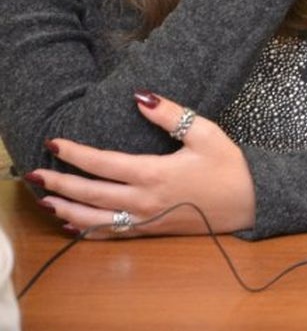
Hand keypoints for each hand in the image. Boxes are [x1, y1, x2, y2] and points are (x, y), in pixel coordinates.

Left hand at [31, 94, 255, 237]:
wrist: (250, 203)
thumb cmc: (229, 167)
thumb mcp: (206, 133)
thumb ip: (171, 115)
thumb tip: (140, 97)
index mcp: (154, 174)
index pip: (102, 163)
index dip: (74, 154)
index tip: (54, 143)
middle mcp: (143, 200)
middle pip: (89, 193)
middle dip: (58, 182)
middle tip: (32, 173)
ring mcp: (145, 219)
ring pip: (93, 218)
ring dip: (65, 209)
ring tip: (43, 199)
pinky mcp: (150, 230)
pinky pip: (111, 233)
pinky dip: (86, 230)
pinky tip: (72, 224)